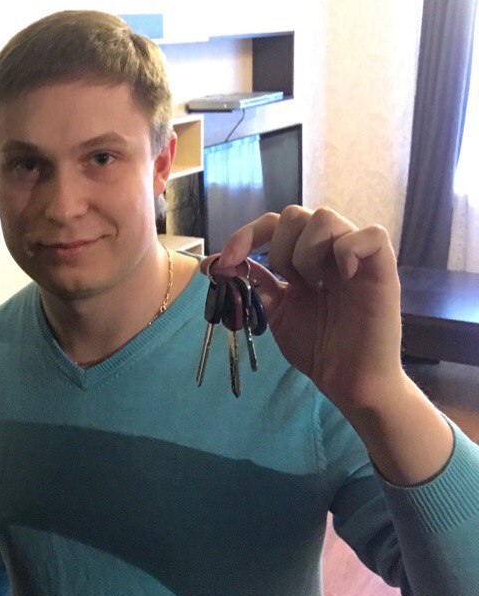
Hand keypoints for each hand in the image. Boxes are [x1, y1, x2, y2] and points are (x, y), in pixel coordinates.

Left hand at [201, 206, 402, 411]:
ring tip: (313, 286)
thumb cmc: (316, 347)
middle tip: (287, 282)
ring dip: (307, 252)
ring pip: (325, 218)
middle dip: (278, 247)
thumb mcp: (274, 311)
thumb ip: (252, 284)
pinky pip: (371, 235)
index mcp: (305, 258)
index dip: (247, 235)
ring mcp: (356, 258)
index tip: (227, 262)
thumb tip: (211, 264)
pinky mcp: (383, 269)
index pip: (274, 223)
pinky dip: (348, 250)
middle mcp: (330, 251)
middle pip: (296, 214)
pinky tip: (342, 278)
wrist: (347, 380)